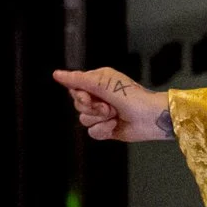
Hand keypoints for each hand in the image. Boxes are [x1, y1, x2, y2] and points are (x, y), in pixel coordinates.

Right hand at [53, 67, 173, 142]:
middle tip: (108, 107)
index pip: (75, 88)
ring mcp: (102, 114)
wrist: (150, 117)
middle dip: (92, 109)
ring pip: (84, 120)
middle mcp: (98, 97)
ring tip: (114, 116)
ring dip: (100, 120)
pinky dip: (103, 130)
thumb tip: (56, 74)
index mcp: (97, 82)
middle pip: (78, 106)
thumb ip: (79, 80)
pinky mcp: (106, 129)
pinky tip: (114, 126)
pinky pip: (92, 132)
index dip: (79, 96)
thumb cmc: (131, 96)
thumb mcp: (104, 84)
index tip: (88, 98)